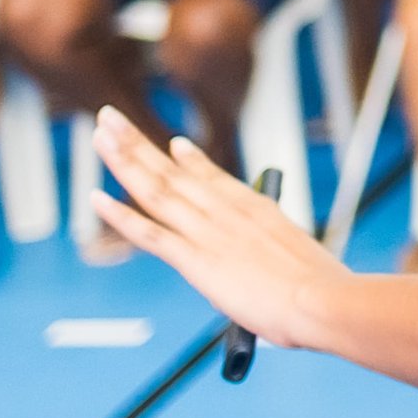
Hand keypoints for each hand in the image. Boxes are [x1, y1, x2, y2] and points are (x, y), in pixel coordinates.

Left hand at [86, 112, 346, 350]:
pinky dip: (119, 214)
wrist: (322, 299)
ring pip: (155, 189)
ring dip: (123, 159)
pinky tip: (95, 197)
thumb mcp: (301, 257)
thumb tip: (277, 270)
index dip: (187, 159)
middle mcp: (226, 210)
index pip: (212, 176)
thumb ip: (278, 255)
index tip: (170, 143)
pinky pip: (148, 233)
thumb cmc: (320, 288)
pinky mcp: (195, 259)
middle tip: (112, 118)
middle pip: (172, 171)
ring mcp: (208, 232)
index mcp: (255, 207)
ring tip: (100, 134)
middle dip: (139, 141)